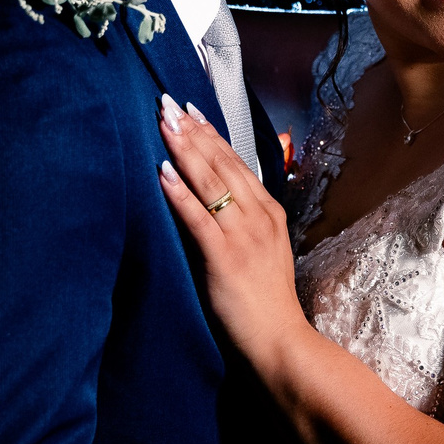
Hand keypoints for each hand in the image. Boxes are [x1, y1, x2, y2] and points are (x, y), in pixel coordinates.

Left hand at [157, 95, 306, 373]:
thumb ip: (246, 224)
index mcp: (270, 213)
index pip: (237, 164)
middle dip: (193, 131)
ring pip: (211, 182)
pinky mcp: (225, 256)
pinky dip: (180, 192)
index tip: (191, 111)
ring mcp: (244, 235)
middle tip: (168, 103)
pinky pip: (198, 217)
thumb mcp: (265, 252)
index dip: (211, 135)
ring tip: (163, 123)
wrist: (280, 340)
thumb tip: (219, 203)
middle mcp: (260, 217)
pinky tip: (163, 171)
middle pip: (222, 164)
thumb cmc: (267, 303)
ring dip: (184, 149)